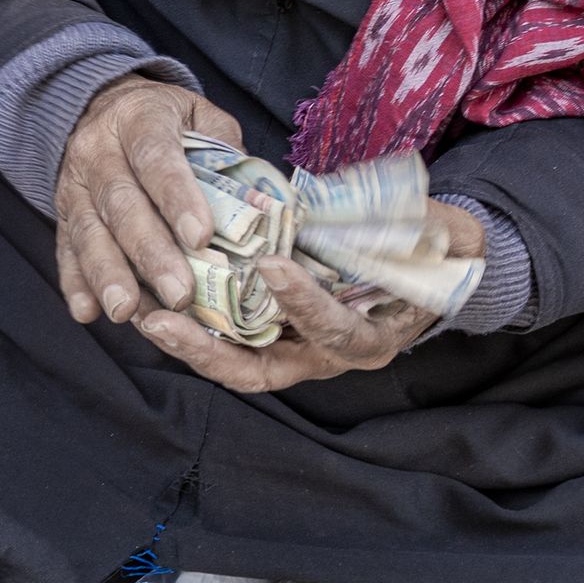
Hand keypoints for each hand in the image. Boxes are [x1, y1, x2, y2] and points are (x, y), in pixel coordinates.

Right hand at [56, 77, 239, 328]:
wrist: (100, 106)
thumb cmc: (165, 119)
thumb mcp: (199, 115)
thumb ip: (224, 150)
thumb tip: (257, 201)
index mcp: (138, 118)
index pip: (156, 157)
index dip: (178, 198)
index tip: (202, 237)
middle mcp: (97, 149)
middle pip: (121, 203)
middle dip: (149, 252)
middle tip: (178, 294)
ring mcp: (74, 184)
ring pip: (88, 231)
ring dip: (107, 274)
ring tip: (127, 311)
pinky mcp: (62, 213)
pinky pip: (65, 249)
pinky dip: (75, 283)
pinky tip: (87, 312)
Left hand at [132, 199, 487, 392]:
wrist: (439, 265)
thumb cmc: (438, 247)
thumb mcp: (439, 234)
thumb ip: (419, 228)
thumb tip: (400, 211)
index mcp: (373, 337)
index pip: (335, 331)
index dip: (305, 304)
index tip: (271, 266)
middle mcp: (329, 356)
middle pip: (261, 371)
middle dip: (208, 351)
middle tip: (162, 320)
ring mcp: (298, 351)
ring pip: (234, 364)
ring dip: (187, 344)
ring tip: (143, 315)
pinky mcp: (274, 336)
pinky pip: (228, 342)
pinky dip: (193, 327)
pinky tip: (154, 304)